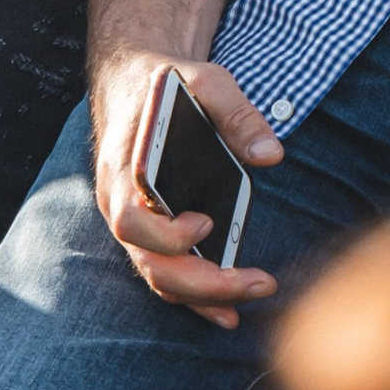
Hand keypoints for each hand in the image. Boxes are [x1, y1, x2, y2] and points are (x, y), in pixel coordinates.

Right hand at [89, 46, 283, 330]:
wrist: (133, 80)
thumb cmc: (166, 82)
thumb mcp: (202, 79)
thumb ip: (234, 111)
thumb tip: (271, 155)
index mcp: (123, 166)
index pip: (130, 219)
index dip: (166, 235)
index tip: (207, 224)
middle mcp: (119, 202)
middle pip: (148, 262)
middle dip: (202, 283)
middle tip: (256, 282)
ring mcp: (132, 222)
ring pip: (157, 276)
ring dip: (204, 296)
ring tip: (253, 295)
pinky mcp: (148, 231)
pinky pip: (164, 273)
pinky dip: (194, 297)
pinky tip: (228, 310)